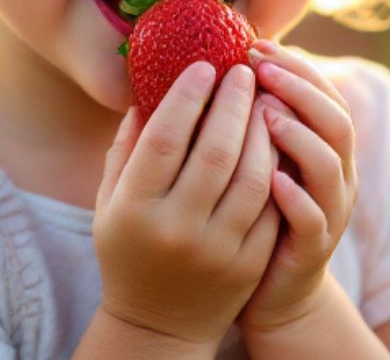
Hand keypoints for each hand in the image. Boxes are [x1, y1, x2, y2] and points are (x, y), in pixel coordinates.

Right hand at [92, 61, 282, 348]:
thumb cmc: (130, 246)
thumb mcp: (111, 200)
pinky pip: (272, 206)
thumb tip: (149, 88)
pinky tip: (277, 139)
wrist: (158, 323)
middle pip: (215, 151)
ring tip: (264, 99)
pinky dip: (278, 167)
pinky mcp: (248, 264)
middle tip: (243, 72)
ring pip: (252, 176)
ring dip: (263, 130)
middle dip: (234, 103)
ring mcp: (217, 250)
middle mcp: (176, 230)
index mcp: (134, 210)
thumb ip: (127, 147)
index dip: (187, 97)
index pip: (164, 139)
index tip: (204, 65)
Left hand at [238, 40, 359, 333]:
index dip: (295, 66)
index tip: (255, 44)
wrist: (266, 292)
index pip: (323, 92)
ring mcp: (329, 213)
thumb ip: (244, 119)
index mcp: (321, 146)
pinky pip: (313, 220)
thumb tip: (205, 64)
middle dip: (300, 89)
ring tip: (265, 114)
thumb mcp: (250, 160)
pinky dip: (295, 197)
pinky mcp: (313, 250)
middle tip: (261, 69)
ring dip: (299, 135)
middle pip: (336, 120)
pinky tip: (270, 180)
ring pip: (331, 165)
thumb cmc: (248, 214)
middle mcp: (335, 175)